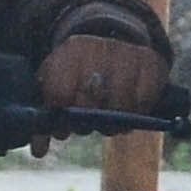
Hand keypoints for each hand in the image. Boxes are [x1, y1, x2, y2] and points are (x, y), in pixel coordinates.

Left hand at [39, 35, 166, 117]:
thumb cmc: (79, 71)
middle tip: (87, 125)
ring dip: (114, 122)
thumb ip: (44, 119)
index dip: (61, 118)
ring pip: (120, 103)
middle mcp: (98, 48)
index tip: (62, 129)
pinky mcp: (152, 62)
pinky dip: (137, 111)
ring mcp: (127, 53)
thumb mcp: (56, 84)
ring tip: (108, 122)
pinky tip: (129, 109)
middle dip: (87, 121)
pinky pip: (145, 100)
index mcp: (68, 52)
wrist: (114, 37)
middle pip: (91, 100)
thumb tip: (39, 152)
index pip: (60, 92)